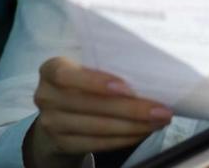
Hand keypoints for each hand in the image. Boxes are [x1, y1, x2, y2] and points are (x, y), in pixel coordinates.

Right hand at [25, 56, 173, 167]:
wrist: (59, 113)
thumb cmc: (84, 81)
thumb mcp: (86, 66)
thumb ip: (107, 64)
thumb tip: (152, 67)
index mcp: (52, 69)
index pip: (66, 74)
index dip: (96, 82)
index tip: (127, 88)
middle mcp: (46, 96)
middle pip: (91, 105)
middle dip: (132, 109)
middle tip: (162, 110)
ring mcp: (51, 123)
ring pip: (98, 127)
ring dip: (134, 126)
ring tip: (160, 121)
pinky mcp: (63, 143)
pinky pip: (98, 143)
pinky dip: (124, 138)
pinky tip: (143, 132)